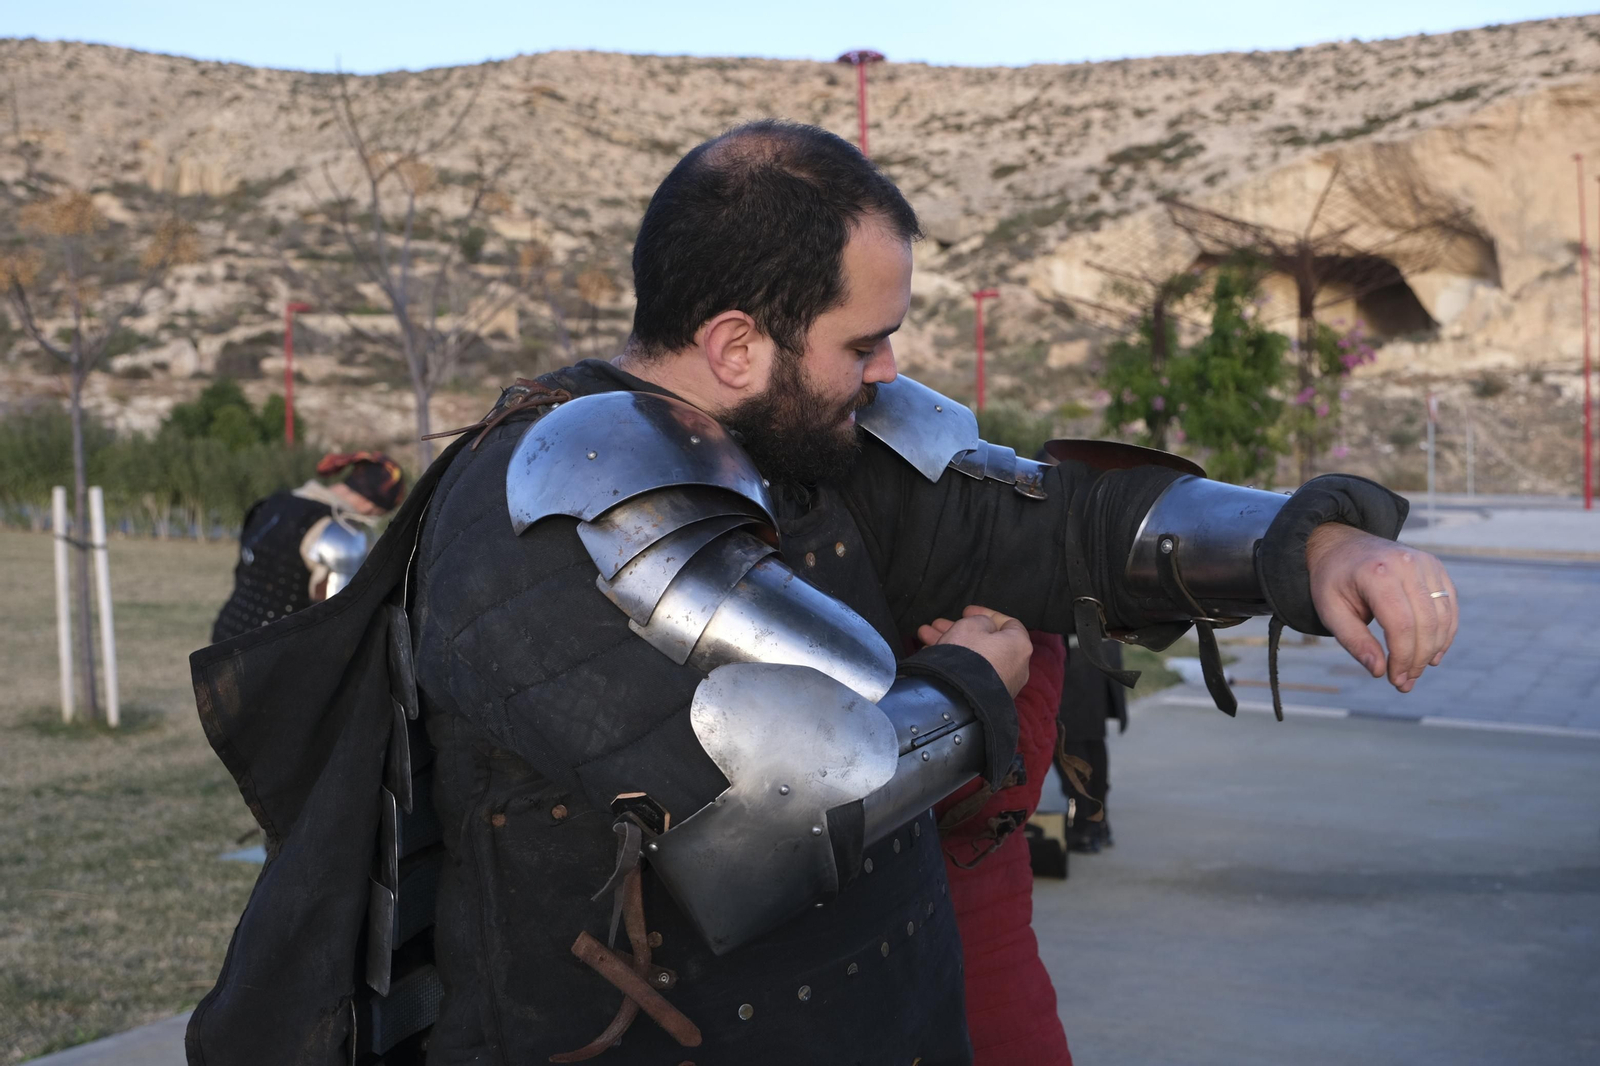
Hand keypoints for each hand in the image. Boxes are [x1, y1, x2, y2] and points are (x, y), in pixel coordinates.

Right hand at [917, 605, 1032, 697]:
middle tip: (938, 624)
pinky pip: (972, 673)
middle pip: (986, 640)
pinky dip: (955, 662)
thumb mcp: (971, 624)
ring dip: (951, 644)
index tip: (965, 610)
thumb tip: (984, 628)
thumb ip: (980, 620)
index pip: (1008, 623)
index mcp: (1019, 645)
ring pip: (975, 657)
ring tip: (925, 637)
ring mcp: (1002, 685)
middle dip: (959, 629)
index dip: (985, 613)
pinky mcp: (987, 697)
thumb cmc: (970, 654)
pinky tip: (931, 656)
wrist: (960, 698)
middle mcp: (1016, 666)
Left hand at [1306, 522, 1458, 692]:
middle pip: (1426, 623)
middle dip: (1418, 659)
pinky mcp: (1436, 567)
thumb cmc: (1333, 581)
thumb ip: (1354, 641)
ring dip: (1433, 650)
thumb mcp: (1330, 610)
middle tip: (1404, 682)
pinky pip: (1449, 606)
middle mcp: (1406, 564)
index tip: (1394, 680)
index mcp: (1377, 573)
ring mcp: (1425, 563)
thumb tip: (1379, 671)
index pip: (1401, 625)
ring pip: (1442, 617)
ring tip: (1415, 671)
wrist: (1342, 545)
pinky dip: (1444, 633)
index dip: (1402, 657)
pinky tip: (1432, 654)